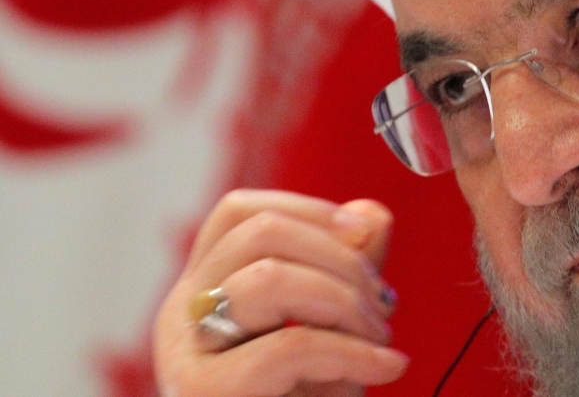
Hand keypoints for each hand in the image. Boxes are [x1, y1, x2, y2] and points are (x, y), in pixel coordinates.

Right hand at [154, 190, 408, 396]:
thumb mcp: (331, 326)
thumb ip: (348, 269)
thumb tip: (373, 214)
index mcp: (205, 287)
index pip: (239, 211)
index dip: (310, 209)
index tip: (365, 236)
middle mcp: (183, 312)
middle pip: (260, 233)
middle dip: (342, 259)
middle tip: (384, 302)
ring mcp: (187, 354)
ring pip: (270, 279)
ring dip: (347, 302)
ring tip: (380, 339)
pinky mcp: (206, 395)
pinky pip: (290, 347)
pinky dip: (353, 352)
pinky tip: (386, 368)